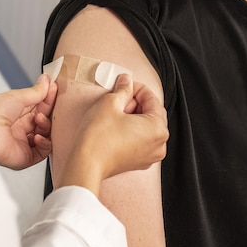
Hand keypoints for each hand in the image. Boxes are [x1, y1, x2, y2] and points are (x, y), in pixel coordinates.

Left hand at [0, 74, 57, 169]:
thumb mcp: (16, 96)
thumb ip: (35, 92)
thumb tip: (46, 82)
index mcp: (15, 112)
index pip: (38, 105)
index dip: (47, 97)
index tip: (54, 88)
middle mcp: (20, 127)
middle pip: (44, 119)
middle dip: (49, 110)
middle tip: (53, 102)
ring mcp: (23, 142)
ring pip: (46, 134)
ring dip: (46, 125)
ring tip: (39, 119)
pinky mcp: (26, 156)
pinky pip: (43, 151)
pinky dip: (45, 143)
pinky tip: (38, 136)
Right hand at [56, 74, 167, 195]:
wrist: (86, 164)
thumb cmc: (98, 137)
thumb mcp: (110, 103)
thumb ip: (123, 89)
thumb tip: (126, 81)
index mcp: (158, 128)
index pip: (152, 99)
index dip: (137, 88)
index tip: (125, 84)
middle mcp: (159, 144)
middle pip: (152, 113)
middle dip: (136, 102)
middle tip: (118, 97)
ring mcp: (150, 156)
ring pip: (147, 127)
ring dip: (134, 116)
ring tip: (115, 112)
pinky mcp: (139, 162)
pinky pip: (141, 139)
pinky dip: (132, 130)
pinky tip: (116, 125)